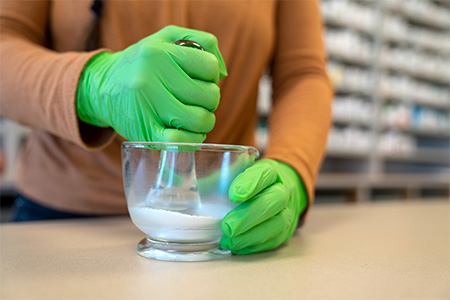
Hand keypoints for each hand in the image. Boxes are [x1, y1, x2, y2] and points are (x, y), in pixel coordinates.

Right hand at [76, 25, 226, 142]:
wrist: (102, 87)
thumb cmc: (142, 62)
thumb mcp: (166, 38)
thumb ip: (202, 42)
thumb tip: (222, 73)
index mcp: (159, 53)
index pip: (209, 66)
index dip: (212, 75)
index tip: (201, 79)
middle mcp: (152, 79)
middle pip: (209, 96)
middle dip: (210, 100)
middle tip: (197, 99)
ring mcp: (148, 107)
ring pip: (200, 120)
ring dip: (205, 121)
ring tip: (195, 115)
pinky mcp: (145, 131)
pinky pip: (180, 142)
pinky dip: (192, 141)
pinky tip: (189, 133)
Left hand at [220, 159, 307, 254]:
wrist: (280, 191)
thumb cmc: (251, 183)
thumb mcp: (236, 173)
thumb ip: (215, 178)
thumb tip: (179, 181)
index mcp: (270, 171)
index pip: (264, 174)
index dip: (250, 184)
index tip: (233, 194)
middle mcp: (282, 190)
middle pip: (273, 201)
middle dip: (249, 215)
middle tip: (227, 226)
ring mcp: (287, 212)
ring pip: (277, 223)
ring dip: (251, 235)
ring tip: (229, 240)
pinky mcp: (284, 231)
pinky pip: (273, 240)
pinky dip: (254, 245)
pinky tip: (237, 246)